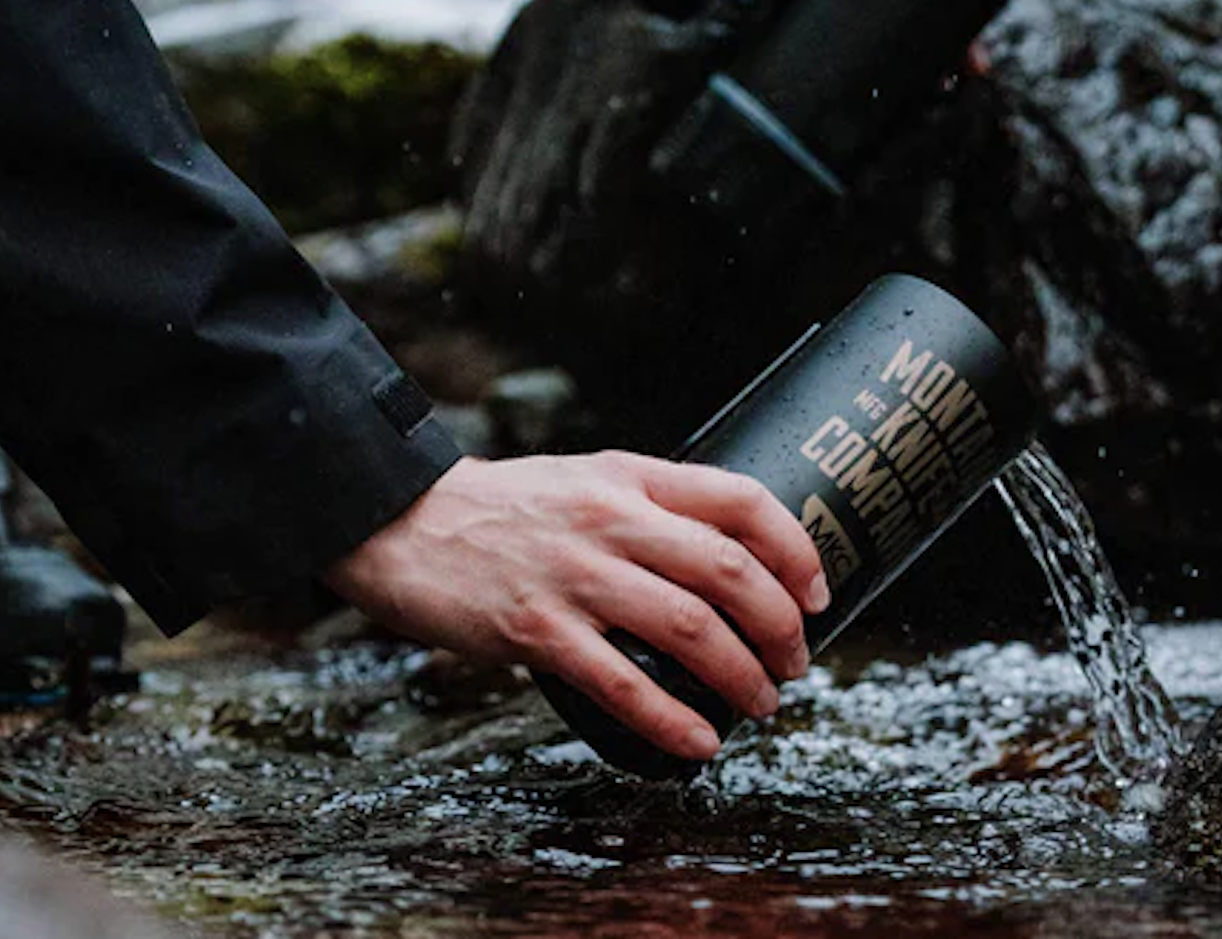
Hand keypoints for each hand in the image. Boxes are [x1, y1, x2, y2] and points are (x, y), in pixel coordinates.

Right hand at [323, 452, 829, 761]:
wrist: (404, 524)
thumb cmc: (506, 510)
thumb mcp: (587, 480)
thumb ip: (650, 505)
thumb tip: (730, 556)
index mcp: (628, 477)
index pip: (739, 499)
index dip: (794, 548)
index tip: (817, 592)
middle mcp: (609, 519)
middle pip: (727, 570)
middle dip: (780, 626)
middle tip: (796, 661)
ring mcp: (572, 576)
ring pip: (689, 629)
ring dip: (743, 676)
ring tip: (763, 704)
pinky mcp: (534, 631)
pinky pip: (621, 685)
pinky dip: (672, 722)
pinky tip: (699, 744)